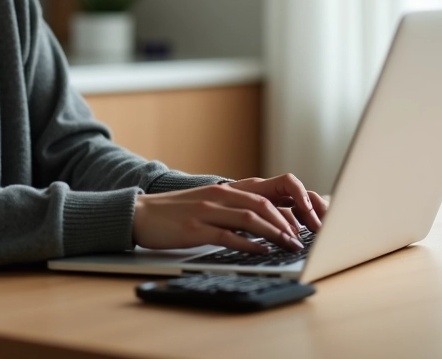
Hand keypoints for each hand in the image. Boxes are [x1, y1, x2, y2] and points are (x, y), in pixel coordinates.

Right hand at [132, 179, 318, 254]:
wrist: (141, 214)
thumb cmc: (174, 213)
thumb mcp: (205, 204)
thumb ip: (229, 209)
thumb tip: (257, 224)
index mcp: (223, 190)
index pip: (263, 195)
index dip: (285, 210)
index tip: (299, 226)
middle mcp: (218, 197)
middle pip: (262, 205)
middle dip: (285, 223)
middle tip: (300, 239)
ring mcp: (207, 212)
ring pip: (250, 219)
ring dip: (273, 234)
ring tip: (289, 246)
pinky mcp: (195, 229)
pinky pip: (228, 236)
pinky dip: (248, 244)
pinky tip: (261, 251)